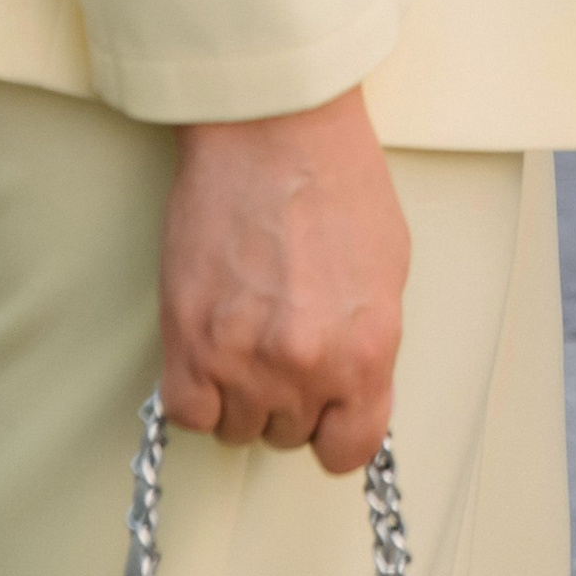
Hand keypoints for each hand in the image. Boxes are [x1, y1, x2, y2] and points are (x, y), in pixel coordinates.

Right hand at [158, 86, 409, 473]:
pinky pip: (187, 413)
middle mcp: (308, 366)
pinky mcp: (189, 341)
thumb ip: (370, 339)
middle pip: (290, 435)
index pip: (350, 450)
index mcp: (368, 349)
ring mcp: (244, 359)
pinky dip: (196, 391)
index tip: (325, 412)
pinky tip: (209, 351)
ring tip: (246, 333)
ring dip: (239, 393)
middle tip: (282, 341)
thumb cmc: (335, 177)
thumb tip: (353, 382)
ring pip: (237, 428)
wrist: (273, 125)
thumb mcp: (387, 265)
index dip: (335, 430)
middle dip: (288, 398)